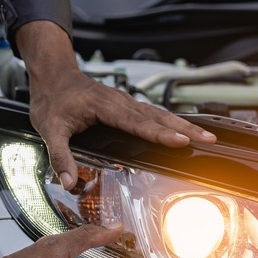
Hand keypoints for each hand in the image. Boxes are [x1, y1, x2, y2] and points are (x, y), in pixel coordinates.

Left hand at [16, 21, 216, 189]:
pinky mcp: (128, 105)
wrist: (53, 75)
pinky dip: (173, 123)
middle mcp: (121, 102)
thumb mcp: (49, 128)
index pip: (138, 123)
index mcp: (106, 107)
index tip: (181, 141)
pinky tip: (185, 131)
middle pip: (159, 117)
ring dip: (184, 125)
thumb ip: (60, 156)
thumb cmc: (52, 99)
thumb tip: (68, 182)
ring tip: (206, 136)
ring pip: (161, 114)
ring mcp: (127, 102)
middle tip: (209, 139)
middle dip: (186, 129)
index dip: (160, 134)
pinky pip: (155, 114)